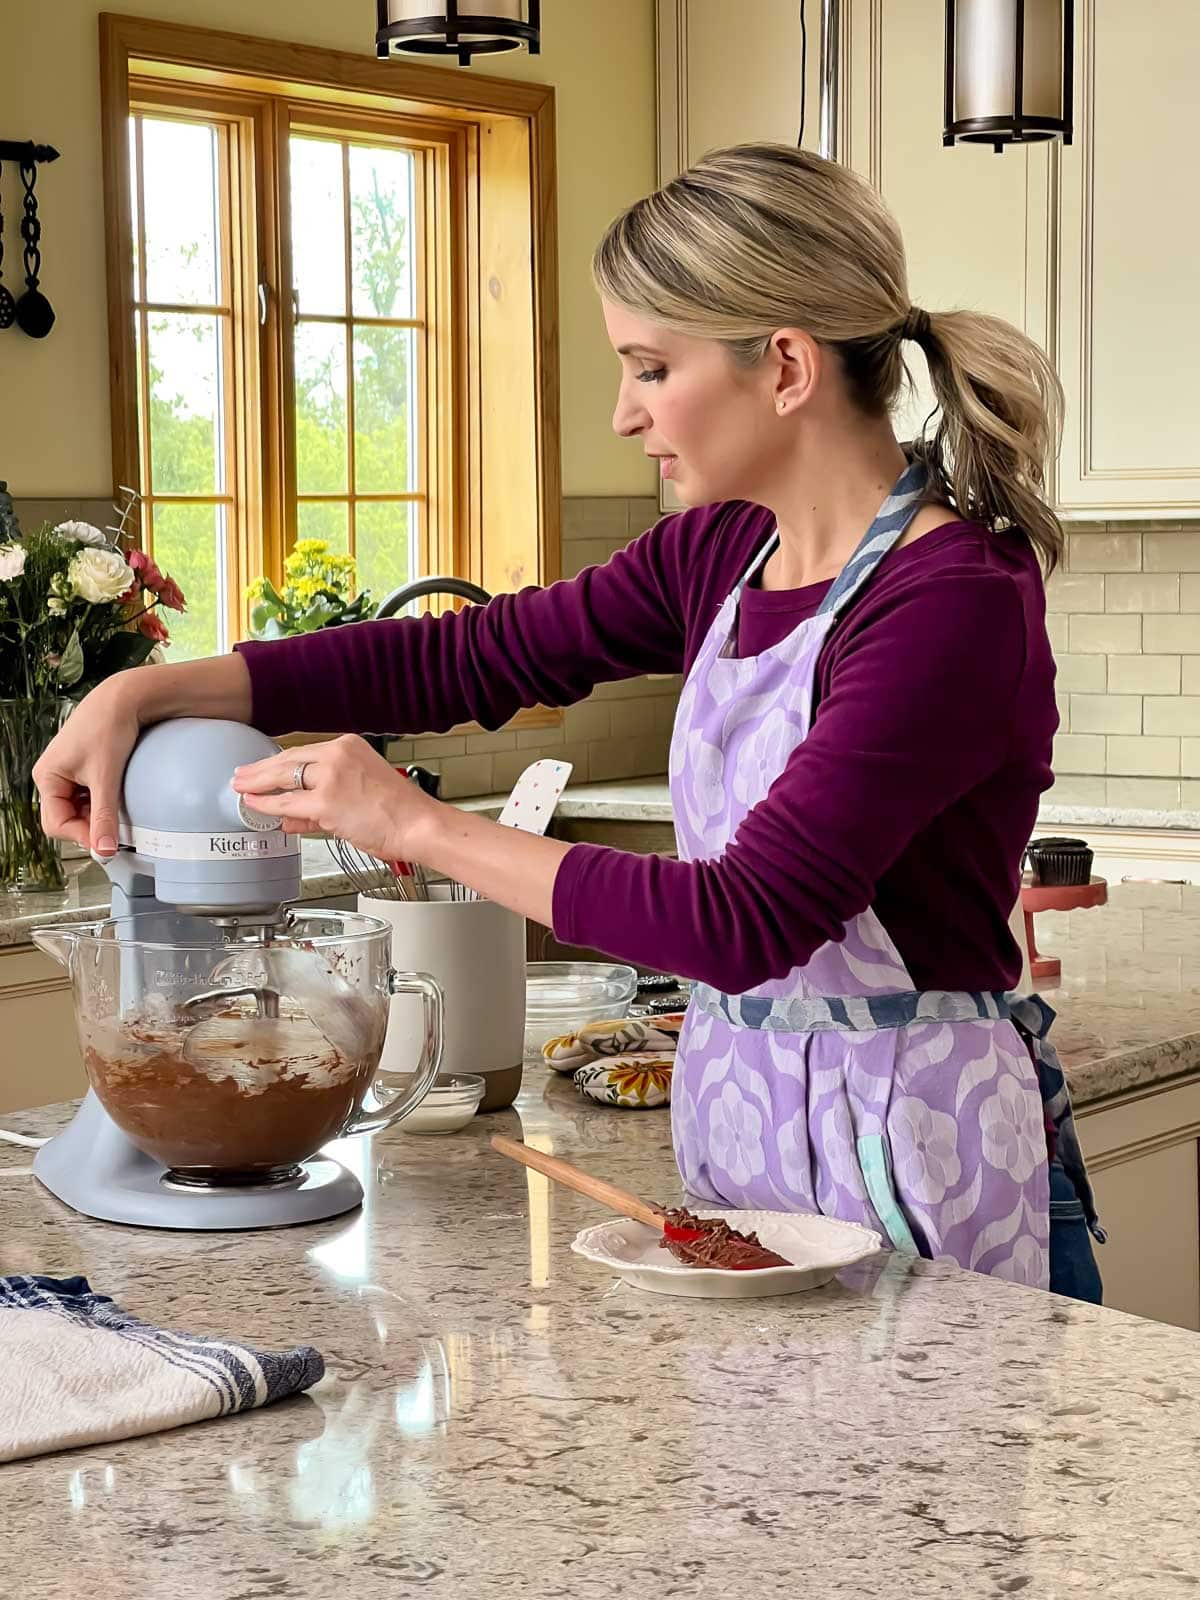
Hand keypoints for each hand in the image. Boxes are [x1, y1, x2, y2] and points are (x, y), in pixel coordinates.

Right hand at [32, 678, 142, 854]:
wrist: (126, 699)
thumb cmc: (108, 728)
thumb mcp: (106, 779)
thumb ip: (104, 817)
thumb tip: (103, 851)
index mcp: (47, 777)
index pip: (56, 823)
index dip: (81, 836)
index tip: (106, 844)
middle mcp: (53, 776)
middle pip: (66, 818)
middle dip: (89, 826)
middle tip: (115, 831)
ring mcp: (68, 773)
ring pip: (80, 809)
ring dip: (98, 814)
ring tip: (119, 811)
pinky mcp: (85, 769)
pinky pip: (90, 796)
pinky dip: (103, 802)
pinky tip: (118, 798)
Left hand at [231, 735, 440, 861]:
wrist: (418, 825)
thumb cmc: (399, 813)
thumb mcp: (359, 796)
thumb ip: (321, 804)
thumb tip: (292, 815)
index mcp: (349, 747)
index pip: (303, 753)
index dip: (279, 763)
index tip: (265, 768)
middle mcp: (338, 755)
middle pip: (288, 760)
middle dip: (261, 770)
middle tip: (242, 775)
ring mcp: (331, 777)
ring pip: (283, 777)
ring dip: (257, 784)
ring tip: (242, 789)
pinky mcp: (326, 801)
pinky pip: (287, 803)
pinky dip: (266, 805)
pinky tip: (254, 805)